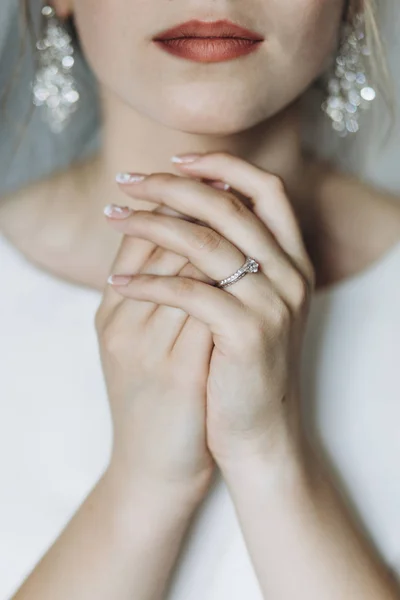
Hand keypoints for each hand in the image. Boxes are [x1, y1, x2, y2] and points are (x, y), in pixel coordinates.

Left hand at [106, 151, 314, 471]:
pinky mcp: (248, 334)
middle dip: (172, 186)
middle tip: (128, 182)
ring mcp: (274, 303)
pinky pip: (189, 292)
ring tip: (115, 218)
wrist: (255, 431)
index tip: (174, 160)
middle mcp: (292, 274)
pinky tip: (117, 282)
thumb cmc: (238, 365)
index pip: (266, 189)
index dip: (221, 165)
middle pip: (229, 205)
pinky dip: (147, 283)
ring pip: (204, 242)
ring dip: (150, 225)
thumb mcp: (242, 304)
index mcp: (292, 259)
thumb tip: (181, 206)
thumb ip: (227, 258)